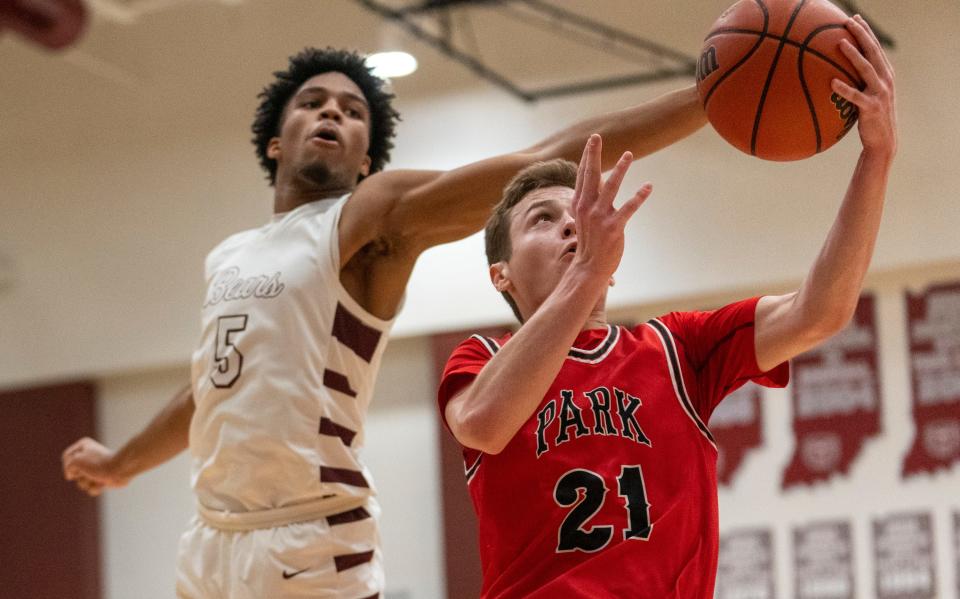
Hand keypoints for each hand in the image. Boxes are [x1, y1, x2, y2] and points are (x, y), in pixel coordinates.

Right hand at [62, 437, 128, 496]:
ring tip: (98, 477)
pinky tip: (103, 483)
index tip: (80, 461)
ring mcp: (95, 468)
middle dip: (80, 475)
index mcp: (83, 446)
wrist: (120, 470)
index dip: (70, 464)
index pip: (66, 458)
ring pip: (81, 482)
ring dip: (88, 483)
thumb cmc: (98, 463)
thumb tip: (72, 476)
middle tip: (90, 470)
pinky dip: (96, 488)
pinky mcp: (101, 478)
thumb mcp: (75, 461)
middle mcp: (89, 456)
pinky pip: (90, 488)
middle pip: (73, 472)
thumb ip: (67, 467)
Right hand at [570, 134, 651, 278]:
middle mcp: (587, 207)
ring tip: (629, 155)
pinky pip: (629, 208)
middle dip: (593, 155)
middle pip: (591, 175)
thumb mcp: (584, 219)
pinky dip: (639, 197)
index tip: (592, 141)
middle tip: (597, 137)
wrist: (589, 267)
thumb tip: (594, 185)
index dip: (587, 157)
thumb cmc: (589, 242)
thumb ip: (588, 201)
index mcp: (579, 204)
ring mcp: (600, 217)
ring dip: (620, 169)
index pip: (582, 176)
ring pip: (611, 187)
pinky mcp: (613, 227)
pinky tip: (648, 187)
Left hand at [833, 15, 896, 157]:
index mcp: (885, 75)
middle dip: (862, 34)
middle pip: (873, 52)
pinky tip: (832, 82)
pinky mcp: (872, 108)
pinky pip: (855, 96)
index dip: (866, 32)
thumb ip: (858, 83)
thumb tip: (834, 73)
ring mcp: (880, 93)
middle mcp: (885, 80)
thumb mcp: (868, 96)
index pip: (875, 48)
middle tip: (849, 21)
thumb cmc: (870, 118)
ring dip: (853, 55)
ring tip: (839, 43)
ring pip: (866, 69)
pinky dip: (844, 89)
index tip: (855, 18)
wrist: (883, 141)